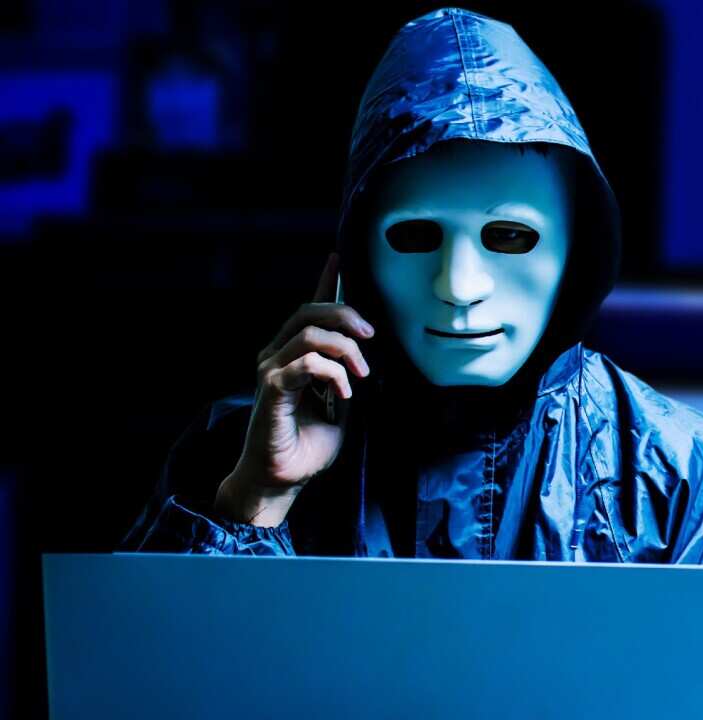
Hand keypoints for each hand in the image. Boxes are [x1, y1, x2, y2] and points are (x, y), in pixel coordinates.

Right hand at [215, 253, 373, 525]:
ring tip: (360, 376)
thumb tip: (370, 355)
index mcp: (293, 354)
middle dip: (346, 315)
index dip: (325, 281)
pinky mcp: (271, 388)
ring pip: (309, 333)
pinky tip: (343, 394)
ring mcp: (270, 369)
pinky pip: (305, 364)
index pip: (309, 309)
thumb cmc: (309, 444)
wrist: (283, 479)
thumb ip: (348, 375)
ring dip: (345, 350)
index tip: (339, 257)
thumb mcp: (341, 403)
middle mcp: (277, 354)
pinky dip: (332, 374)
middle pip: (310, 311)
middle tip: (370, 336)